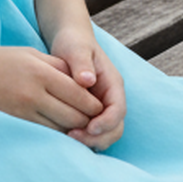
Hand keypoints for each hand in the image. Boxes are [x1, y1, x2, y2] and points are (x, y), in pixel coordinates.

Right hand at [0, 46, 104, 134]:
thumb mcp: (30, 55)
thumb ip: (57, 67)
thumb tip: (83, 83)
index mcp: (41, 71)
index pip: (79, 94)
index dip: (94, 104)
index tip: (99, 108)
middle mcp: (34, 93)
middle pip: (74, 115)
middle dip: (88, 121)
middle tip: (95, 123)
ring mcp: (24, 111)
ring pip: (61, 128)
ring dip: (74, 131)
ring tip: (81, 130)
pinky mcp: (15, 123)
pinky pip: (44, 133)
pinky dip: (56, 135)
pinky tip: (61, 133)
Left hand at [47, 28, 126, 149]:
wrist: (68, 41)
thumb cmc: (73, 42)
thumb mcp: (76, 48)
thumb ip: (82, 63)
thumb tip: (88, 80)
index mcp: (113, 84)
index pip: (118, 110)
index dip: (106, 122)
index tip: (89, 127)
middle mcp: (111, 98)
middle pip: (115, 128)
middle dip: (98, 137)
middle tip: (73, 137)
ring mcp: (102, 107)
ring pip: (105, 134)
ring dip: (90, 140)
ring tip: (67, 138)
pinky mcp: (90, 113)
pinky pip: (92, 132)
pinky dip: (83, 138)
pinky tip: (64, 135)